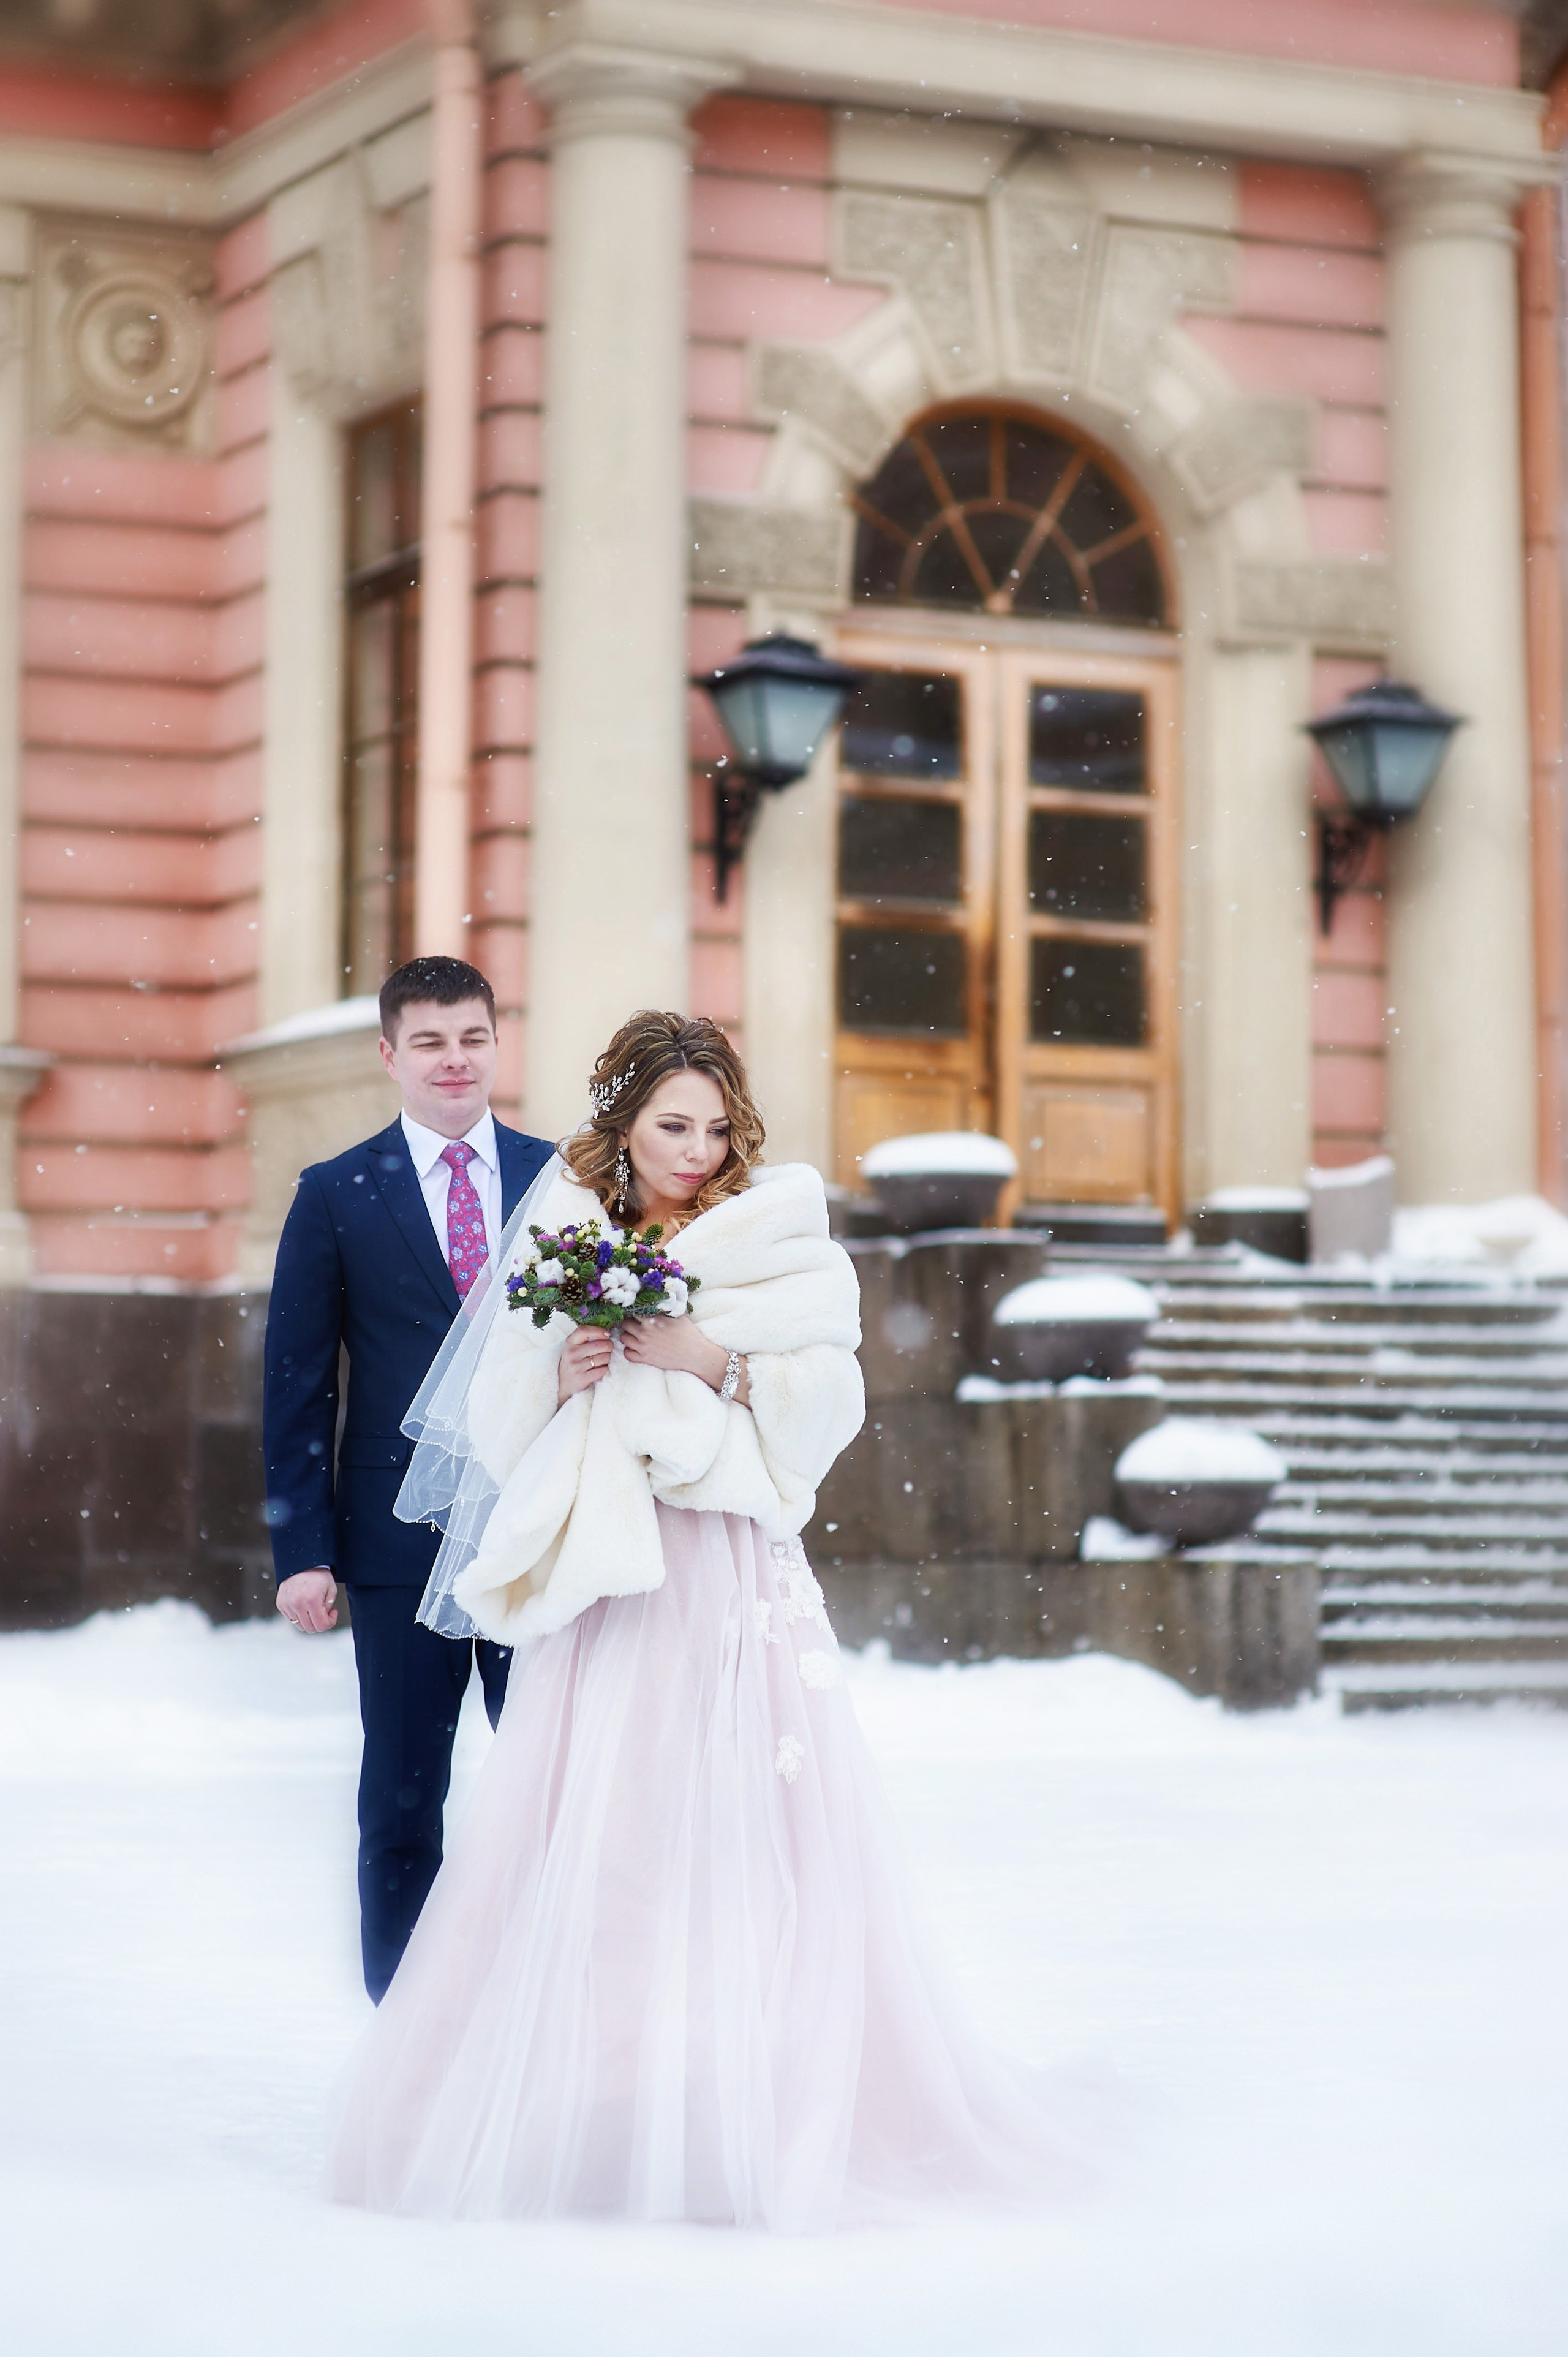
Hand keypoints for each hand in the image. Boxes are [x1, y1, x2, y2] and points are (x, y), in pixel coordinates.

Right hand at [277, 1568, 337, 1632]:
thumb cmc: (318, 1575)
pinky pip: (291, 1619)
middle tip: (324, 1610)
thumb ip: (329, 1607)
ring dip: (309, 1620)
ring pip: (300, 1626)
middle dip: (320, 1622)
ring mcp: (287, 1605)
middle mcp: (297, 1604)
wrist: (301, 1562)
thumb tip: (323, 1619)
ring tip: (313, 1607)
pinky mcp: (281, 1604)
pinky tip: (304, 1605)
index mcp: (312, 1600)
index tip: (333, 1612)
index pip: (321, 1626)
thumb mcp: (331, 1589)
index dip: (330, 1622)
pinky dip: (299, 1616)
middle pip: (310, 1628)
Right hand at [559, 1323, 613, 1403]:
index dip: (598, 1331)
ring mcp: (576, 1366)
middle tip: (607, 1350)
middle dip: (609, 1347)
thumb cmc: (573, 1363)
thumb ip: (586, 1339)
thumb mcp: (573, 1348)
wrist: (562, 1384)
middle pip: (601, 1345)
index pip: (584, 1330)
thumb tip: (607, 1333)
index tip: (607, 1334)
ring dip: (608, 1359)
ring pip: (604, 1358)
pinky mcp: (582, 1378)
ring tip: (602, 1361)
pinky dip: (605, 1370)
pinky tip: (600, 1370)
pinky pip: (603, 1370)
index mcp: (570, 1342)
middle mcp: (572, 1353)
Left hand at [621, 1313, 744, 1401]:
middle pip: (625, 1324)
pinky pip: (627, 1354)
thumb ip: (664, 1309)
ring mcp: (643, 1346)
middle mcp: (644, 1332)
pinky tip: (635, 1347)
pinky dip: (628, 1350)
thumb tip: (659, 1301)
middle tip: (635, 1324)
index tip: (636, 1312)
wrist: (694, 1354)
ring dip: (627, 1336)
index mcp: (652, 1320)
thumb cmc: (688, 1334)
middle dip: (629, 1322)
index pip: (633, 1311)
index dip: (634, 1311)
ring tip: (635, 1335)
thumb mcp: (677, 1316)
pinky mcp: (644, 1359)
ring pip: (623, 1338)